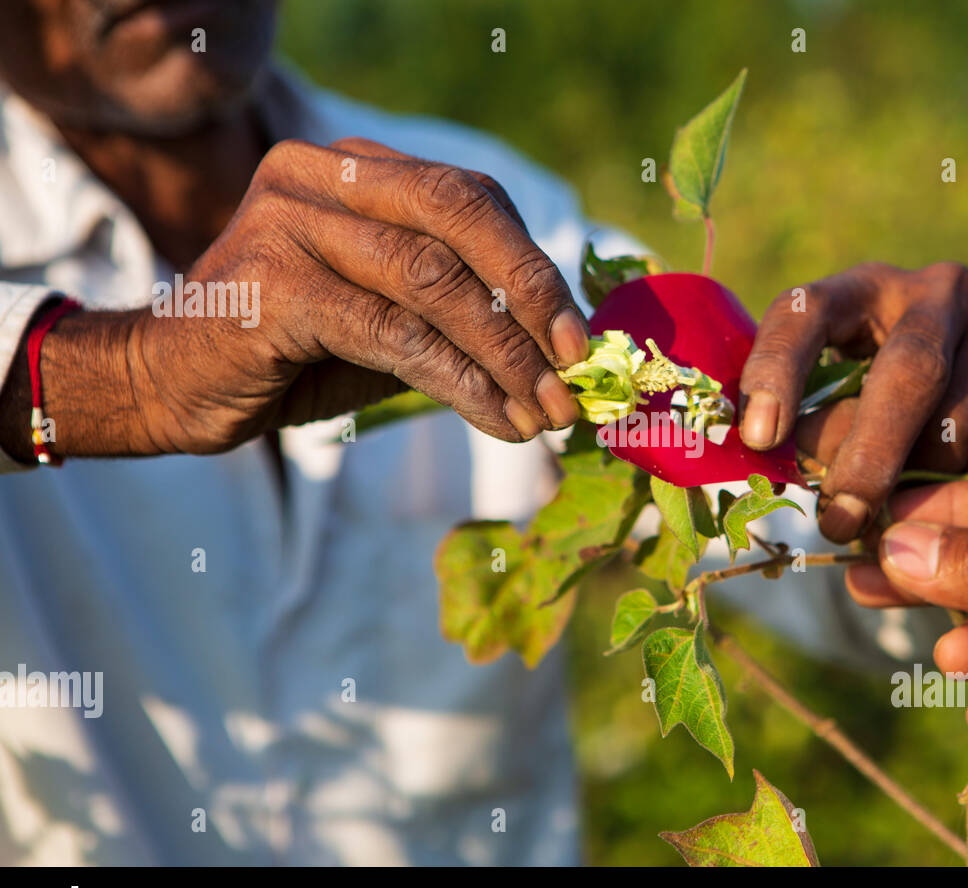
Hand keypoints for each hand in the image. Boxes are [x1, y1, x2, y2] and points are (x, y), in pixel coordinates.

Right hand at [10, 137, 590, 459]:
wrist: (169, 385)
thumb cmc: (290, 354)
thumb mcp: (388, 322)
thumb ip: (457, 315)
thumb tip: (557, 348)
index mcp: (354, 169)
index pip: (470, 198)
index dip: (534, 265)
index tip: (578, 336)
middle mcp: (320, 175)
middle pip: (460, 215)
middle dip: (532, 294)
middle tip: (574, 366)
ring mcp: (289, 221)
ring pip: (433, 280)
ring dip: (504, 355)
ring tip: (544, 413)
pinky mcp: (272, 284)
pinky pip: (393, 331)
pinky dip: (459, 380)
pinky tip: (497, 419)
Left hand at [738, 262, 967, 541]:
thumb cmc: (882, 400)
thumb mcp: (837, 397)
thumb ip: (811, 425)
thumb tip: (779, 464)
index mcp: (861, 288)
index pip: (807, 311)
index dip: (778, 369)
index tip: (759, 436)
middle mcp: (938, 287)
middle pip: (909, 373)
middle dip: (871, 456)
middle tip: (840, 520)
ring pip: (961, 424)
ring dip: (923, 484)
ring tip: (901, 507)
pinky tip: (959, 485)